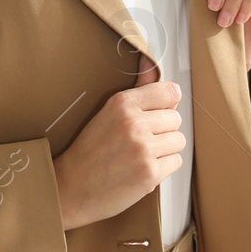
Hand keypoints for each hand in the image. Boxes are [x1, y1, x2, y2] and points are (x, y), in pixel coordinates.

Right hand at [52, 80, 183, 230]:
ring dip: (165, 150)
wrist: (71, 188)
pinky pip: (176, 162)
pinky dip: (163, 168)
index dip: (167, 104)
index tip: (157, 113)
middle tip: (139, 141)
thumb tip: (149, 63)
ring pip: (179, 140)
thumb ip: (138, 89)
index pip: (171, 92)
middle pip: (176, 119)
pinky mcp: (149, 174)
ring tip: (141, 155)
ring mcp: (143, 149)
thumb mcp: (109, 112)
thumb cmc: (90, 151)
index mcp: (122, 103)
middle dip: (163, 130)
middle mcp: (134, 123)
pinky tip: (142, 169)